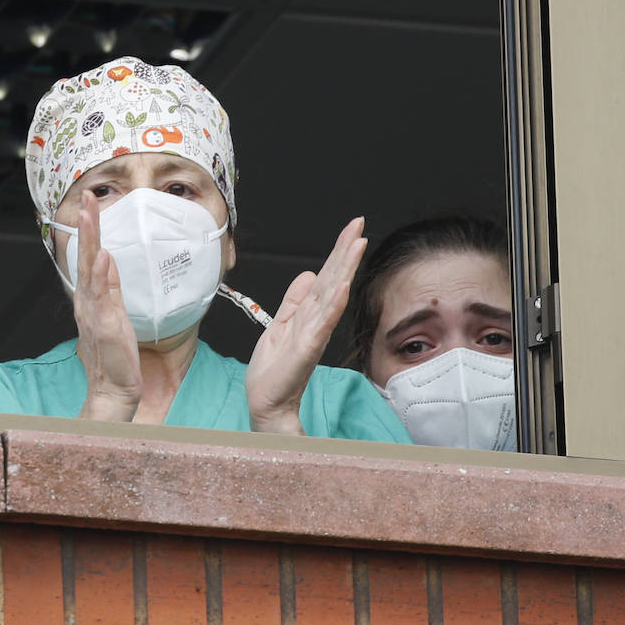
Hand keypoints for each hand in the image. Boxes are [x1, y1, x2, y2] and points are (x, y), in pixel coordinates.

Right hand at [72, 190, 143, 420]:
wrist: (113, 389)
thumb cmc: (115, 355)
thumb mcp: (115, 313)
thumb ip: (110, 286)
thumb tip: (107, 257)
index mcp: (90, 297)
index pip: (90, 256)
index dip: (90, 228)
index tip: (91, 202)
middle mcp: (87, 301)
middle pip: (86, 255)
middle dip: (87, 225)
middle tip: (87, 197)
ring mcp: (94, 312)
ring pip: (90, 269)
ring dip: (91, 241)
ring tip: (91, 216)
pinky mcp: (105, 326)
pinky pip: (102, 297)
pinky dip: (101, 276)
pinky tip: (104, 257)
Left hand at [244, 216, 366, 434]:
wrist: (266, 399)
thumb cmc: (274, 368)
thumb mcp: (280, 324)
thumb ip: (295, 300)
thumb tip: (308, 274)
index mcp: (309, 314)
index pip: (326, 277)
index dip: (337, 253)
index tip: (350, 229)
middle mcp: (316, 321)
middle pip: (333, 279)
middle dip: (345, 252)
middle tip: (358, 225)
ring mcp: (313, 333)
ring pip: (332, 295)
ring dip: (344, 269)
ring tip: (356, 245)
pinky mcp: (305, 348)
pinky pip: (321, 323)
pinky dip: (333, 304)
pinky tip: (341, 286)